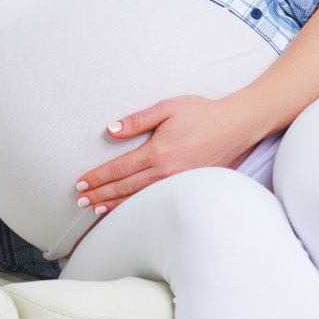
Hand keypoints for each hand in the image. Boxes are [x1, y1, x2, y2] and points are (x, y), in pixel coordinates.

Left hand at [72, 95, 264, 214]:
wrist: (238, 125)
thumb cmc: (202, 113)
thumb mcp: (167, 108)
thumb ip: (137, 120)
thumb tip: (111, 130)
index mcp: (158, 151)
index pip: (120, 168)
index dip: (98, 177)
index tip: (81, 183)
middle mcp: (167, 171)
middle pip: (125, 187)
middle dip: (101, 195)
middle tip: (81, 201)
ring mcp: (179, 182)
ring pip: (140, 198)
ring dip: (115, 204)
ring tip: (96, 210)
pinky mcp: (189, 186)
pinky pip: (157, 200)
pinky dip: (138, 206)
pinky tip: (126, 209)